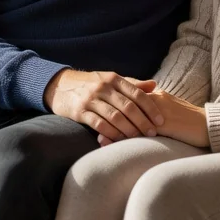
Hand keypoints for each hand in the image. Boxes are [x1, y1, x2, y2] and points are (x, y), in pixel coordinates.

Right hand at [44, 70, 164, 141]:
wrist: (60, 86)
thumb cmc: (91, 84)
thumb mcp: (110, 79)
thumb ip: (132, 84)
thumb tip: (154, 85)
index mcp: (113, 78)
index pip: (136, 93)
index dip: (150, 107)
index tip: (160, 120)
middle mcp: (103, 87)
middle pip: (128, 106)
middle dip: (142, 121)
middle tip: (153, 133)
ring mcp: (91, 99)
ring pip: (115, 117)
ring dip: (129, 130)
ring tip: (139, 139)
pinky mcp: (80, 112)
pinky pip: (99, 124)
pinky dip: (111, 134)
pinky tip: (119, 141)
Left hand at [98, 85, 209, 148]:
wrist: (211, 126)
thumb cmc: (192, 122)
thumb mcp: (172, 110)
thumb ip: (156, 110)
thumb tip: (141, 116)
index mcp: (157, 94)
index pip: (130, 98)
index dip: (115, 106)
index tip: (100, 113)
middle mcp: (155, 100)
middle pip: (126, 107)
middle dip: (109, 116)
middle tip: (94, 125)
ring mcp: (159, 112)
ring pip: (130, 119)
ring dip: (113, 129)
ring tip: (99, 138)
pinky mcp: (164, 125)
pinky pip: (139, 132)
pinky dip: (125, 139)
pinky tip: (115, 147)